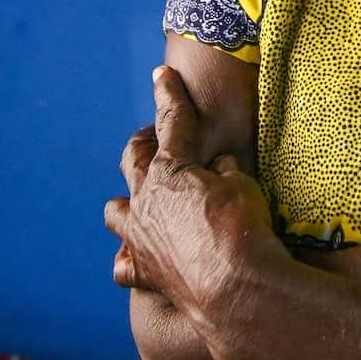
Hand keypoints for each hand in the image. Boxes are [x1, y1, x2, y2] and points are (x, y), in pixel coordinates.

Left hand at [103, 67, 288, 325]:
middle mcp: (147, 198)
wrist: (234, 287)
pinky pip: (124, 266)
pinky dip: (130, 259)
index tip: (162, 73)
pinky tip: (139, 259)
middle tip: (156, 138)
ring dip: (127, 201)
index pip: (172, 121)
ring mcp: (140, 236)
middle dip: (144, 143)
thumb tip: (220, 166)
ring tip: (143, 200)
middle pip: (134, 160)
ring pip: (116, 210)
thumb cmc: (243, 226)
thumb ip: (226, 170)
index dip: (169, 94)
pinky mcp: (144, 272)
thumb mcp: (244, 185)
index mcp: (172, 168)